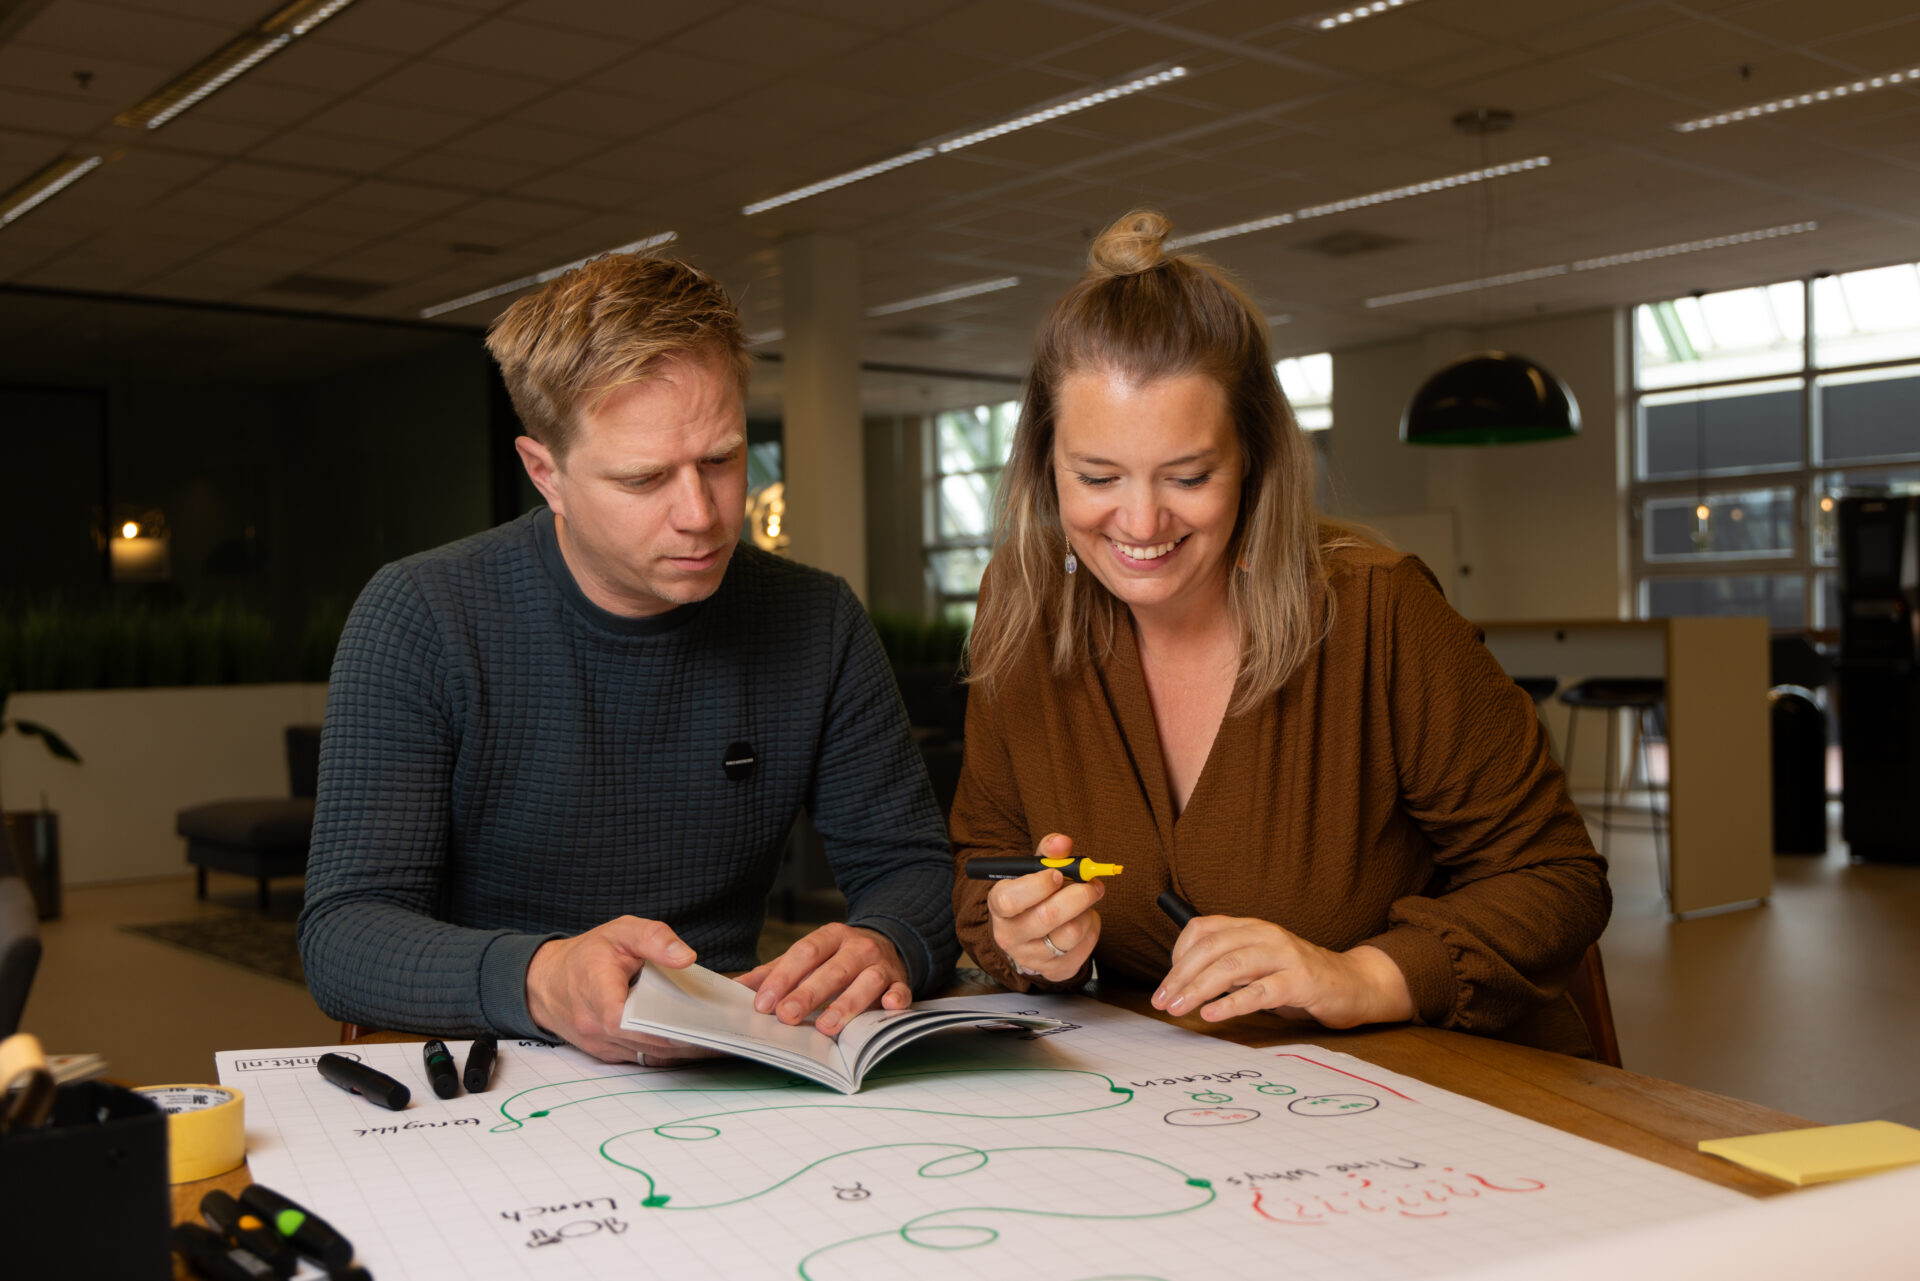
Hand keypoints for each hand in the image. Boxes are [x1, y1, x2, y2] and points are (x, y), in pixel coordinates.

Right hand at [525, 915, 720, 1064]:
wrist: (545, 981)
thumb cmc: (585, 955)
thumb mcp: (619, 932)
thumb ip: (653, 938)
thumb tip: (687, 957)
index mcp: (601, 1001)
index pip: (641, 1024)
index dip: (675, 1028)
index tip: (708, 1024)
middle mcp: (599, 1032)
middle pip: (652, 1044)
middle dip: (690, 1041)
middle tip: (728, 1034)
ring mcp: (603, 1047)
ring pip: (650, 1055)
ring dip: (683, 1050)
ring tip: (721, 1039)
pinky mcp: (608, 1053)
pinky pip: (642, 1056)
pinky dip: (668, 1051)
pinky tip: (695, 1041)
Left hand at [737, 923, 909, 1035]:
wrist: (888, 943)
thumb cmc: (839, 957)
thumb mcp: (809, 956)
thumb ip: (776, 970)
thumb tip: (738, 986)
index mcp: (831, 936)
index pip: (805, 953)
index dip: (783, 977)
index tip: (763, 1002)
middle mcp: (857, 947)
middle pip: (832, 970)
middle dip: (808, 994)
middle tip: (787, 1016)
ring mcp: (881, 964)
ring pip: (866, 981)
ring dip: (847, 1004)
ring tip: (826, 1026)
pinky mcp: (900, 981)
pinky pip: (901, 989)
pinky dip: (897, 998)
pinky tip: (888, 1007)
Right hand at [984, 833, 1102, 983]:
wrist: (1031, 932)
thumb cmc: (1034, 893)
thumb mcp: (1035, 869)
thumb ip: (1049, 852)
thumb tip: (1063, 842)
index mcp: (999, 906)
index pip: (1010, 900)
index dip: (1038, 885)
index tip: (1057, 874)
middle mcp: (1009, 936)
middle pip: (1047, 917)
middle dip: (1078, 895)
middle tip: (1092, 883)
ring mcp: (1031, 957)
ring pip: (1071, 933)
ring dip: (1087, 912)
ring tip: (1085, 902)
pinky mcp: (1054, 971)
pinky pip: (1084, 949)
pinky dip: (1092, 928)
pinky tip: (1084, 919)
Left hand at [1151, 916, 1414, 1028]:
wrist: (1351, 984)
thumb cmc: (1296, 977)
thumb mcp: (1258, 963)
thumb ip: (1227, 965)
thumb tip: (1182, 981)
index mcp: (1251, 927)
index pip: (1202, 928)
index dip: (1179, 954)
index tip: (1168, 982)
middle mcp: (1265, 934)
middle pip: (1211, 948)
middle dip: (1181, 976)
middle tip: (1162, 1001)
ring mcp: (1284, 955)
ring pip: (1231, 967)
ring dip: (1198, 989)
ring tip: (1179, 1008)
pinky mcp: (1300, 981)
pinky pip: (1260, 992)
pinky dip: (1232, 1003)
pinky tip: (1212, 1014)